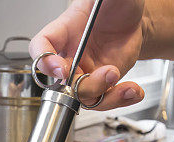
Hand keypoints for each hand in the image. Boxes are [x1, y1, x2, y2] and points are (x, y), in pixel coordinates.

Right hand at [31, 0, 146, 109]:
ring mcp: (85, 73)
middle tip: (109, 72)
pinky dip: (121, 99)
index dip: (46, 62)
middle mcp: (70, 57)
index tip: (61, 69)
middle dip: (84, 86)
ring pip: (85, 97)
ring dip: (106, 95)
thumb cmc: (111, 4)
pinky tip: (133, 91)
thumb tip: (98, 2)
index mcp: (63, 33)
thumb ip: (98, 2)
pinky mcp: (102, 83)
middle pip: (63, 84)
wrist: (129, 18)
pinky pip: (105, 100)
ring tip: (127, 86)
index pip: (40, 48)